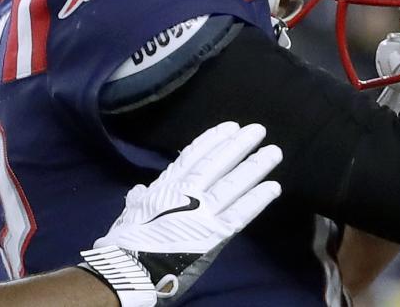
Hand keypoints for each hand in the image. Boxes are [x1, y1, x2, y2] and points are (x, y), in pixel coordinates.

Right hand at [80, 122, 281, 306]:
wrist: (128, 272)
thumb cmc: (125, 245)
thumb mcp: (129, 215)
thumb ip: (138, 201)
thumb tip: (138, 190)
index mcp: (166, 187)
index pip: (193, 157)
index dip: (212, 140)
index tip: (230, 127)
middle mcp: (187, 194)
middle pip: (217, 163)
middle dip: (238, 145)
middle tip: (258, 130)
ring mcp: (203, 212)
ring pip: (234, 183)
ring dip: (255, 166)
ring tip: (274, 152)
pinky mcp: (214, 234)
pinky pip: (241, 212)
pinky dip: (258, 199)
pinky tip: (273, 186)